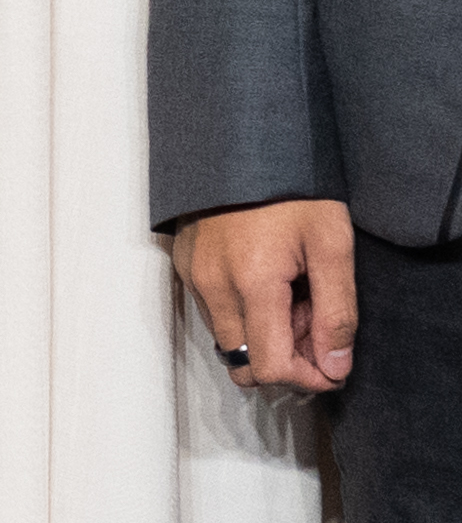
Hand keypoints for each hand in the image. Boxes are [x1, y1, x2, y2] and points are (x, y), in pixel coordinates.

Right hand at [173, 198, 356, 397]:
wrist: (243, 143)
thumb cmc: (294, 189)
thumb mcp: (332, 242)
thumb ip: (337, 311)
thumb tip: (334, 365)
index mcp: (252, 284)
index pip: (270, 368)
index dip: (306, 378)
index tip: (332, 365)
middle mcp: (213, 290)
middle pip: (245, 367)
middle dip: (285, 361)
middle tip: (313, 327)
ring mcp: (194, 280)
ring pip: (229, 344)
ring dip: (263, 340)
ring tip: (292, 299)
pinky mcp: (185, 269)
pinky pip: (213, 317)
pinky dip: (243, 317)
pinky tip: (266, 284)